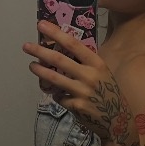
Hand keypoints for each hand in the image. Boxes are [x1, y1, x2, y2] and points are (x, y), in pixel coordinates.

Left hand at [24, 22, 134, 145]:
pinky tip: (59, 95)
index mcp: (97, 64)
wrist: (118, 119)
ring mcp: (82, 91)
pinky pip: (59, 97)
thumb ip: (85, 64)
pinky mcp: (76, 106)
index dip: (56, 34)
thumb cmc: (108, 93)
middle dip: (40, 51)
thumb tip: (62, 52)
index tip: (42, 25)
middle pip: (59, 60)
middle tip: (26, 46)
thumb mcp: (103, 74)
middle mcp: (90, 76)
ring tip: (32, 65)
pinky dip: (57, 95)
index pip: (73, 44)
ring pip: (54, 78)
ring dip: (40, 71)